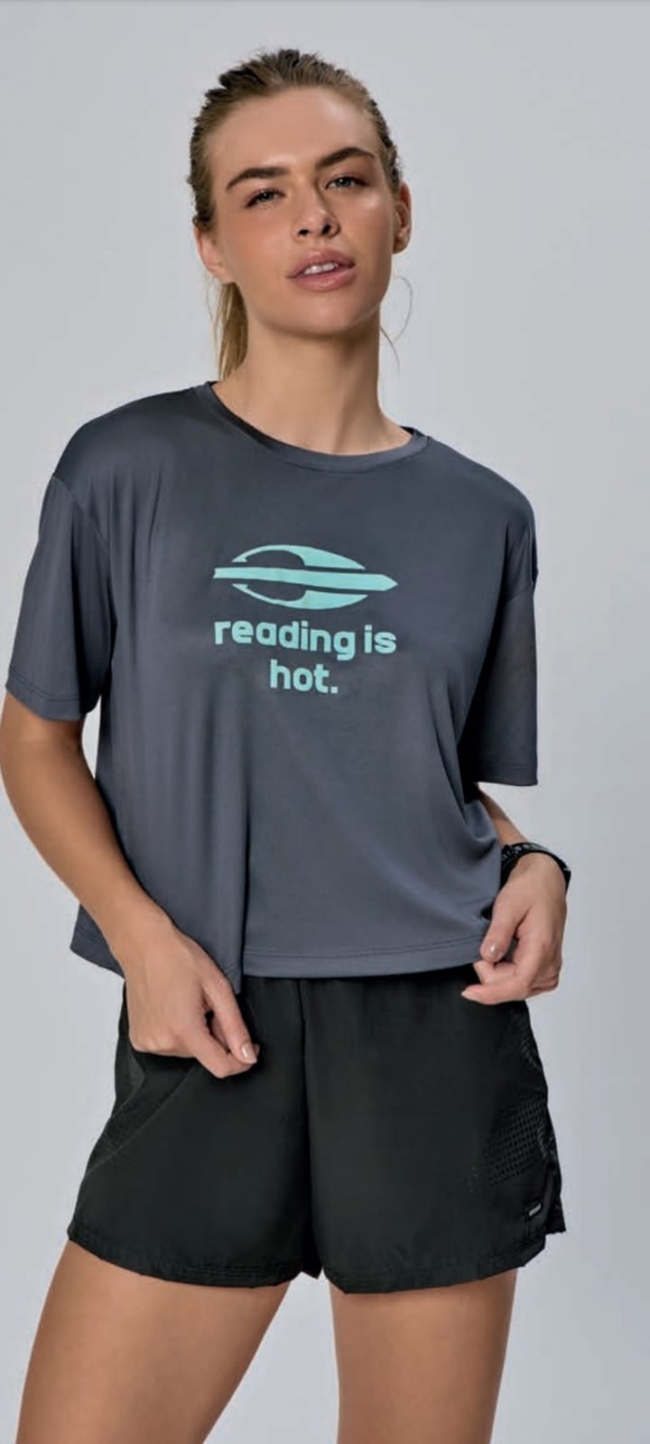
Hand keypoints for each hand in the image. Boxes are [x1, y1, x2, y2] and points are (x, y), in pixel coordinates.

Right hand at [115, 913, 260, 1077]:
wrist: (143, 945)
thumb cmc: (179, 958)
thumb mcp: (218, 988)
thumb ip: (234, 1027)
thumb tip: (248, 1056)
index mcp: (183, 1030)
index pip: (220, 1067)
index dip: (240, 1061)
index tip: (248, 1047)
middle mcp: (162, 1042)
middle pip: (204, 1056)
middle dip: (214, 1036)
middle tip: (209, 1006)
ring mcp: (147, 1043)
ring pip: (187, 1051)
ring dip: (195, 1033)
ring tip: (188, 1003)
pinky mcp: (138, 1040)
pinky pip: (169, 1046)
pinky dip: (177, 1033)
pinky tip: (172, 1009)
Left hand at [461, 851, 567, 1004]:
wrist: (545, 882)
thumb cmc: (531, 889)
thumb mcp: (508, 904)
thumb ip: (499, 932)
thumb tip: (488, 957)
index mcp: (542, 949)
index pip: (517, 985)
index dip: (490, 993)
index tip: (469, 992)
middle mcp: (550, 965)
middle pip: (511, 987)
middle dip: (489, 971)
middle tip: (485, 941)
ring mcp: (549, 970)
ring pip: (514, 987)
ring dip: (497, 972)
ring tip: (498, 942)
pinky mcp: (545, 970)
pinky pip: (520, 982)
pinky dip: (505, 972)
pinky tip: (504, 951)